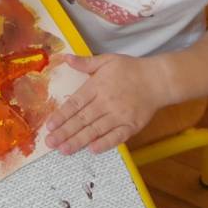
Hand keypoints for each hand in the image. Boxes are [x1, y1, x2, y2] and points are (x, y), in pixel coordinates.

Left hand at [45, 54, 172, 154]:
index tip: (49, 125)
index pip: (75, 103)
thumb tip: (66, 58)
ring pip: (95, 130)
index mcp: (97, 86)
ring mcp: (119, 115)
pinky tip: (93, 150)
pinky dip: (105, 143)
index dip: (61, 115)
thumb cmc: (131, 69)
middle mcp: (106, 102)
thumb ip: (85, 62)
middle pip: (82, 119)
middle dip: (64, 132)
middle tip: (50, 143)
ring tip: (64, 150)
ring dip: (79, 141)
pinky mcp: (132, 125)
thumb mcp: (107, 60)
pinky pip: (116, 137)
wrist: (158, 79)